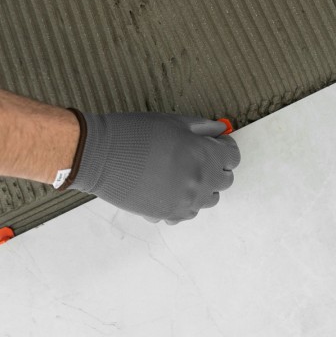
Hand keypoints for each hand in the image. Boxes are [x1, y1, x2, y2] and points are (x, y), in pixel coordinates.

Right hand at [63, 110, 240, 224]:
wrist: (101, 155)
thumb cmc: (138, 132)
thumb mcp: (175, 122)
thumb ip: (204, 127)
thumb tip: (222, 130)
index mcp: (206, 156)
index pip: (233, 157)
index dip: (226, 147)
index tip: (216, 143)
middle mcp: (201, 183)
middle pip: (225, 181)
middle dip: (217, 167)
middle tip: (200, 157)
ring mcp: (185, 202)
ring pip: (209, 199)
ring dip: (203, 187)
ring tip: (184, 174)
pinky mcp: (167, 214)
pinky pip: (187, 213)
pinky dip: (185, 202)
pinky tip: (170, 189)